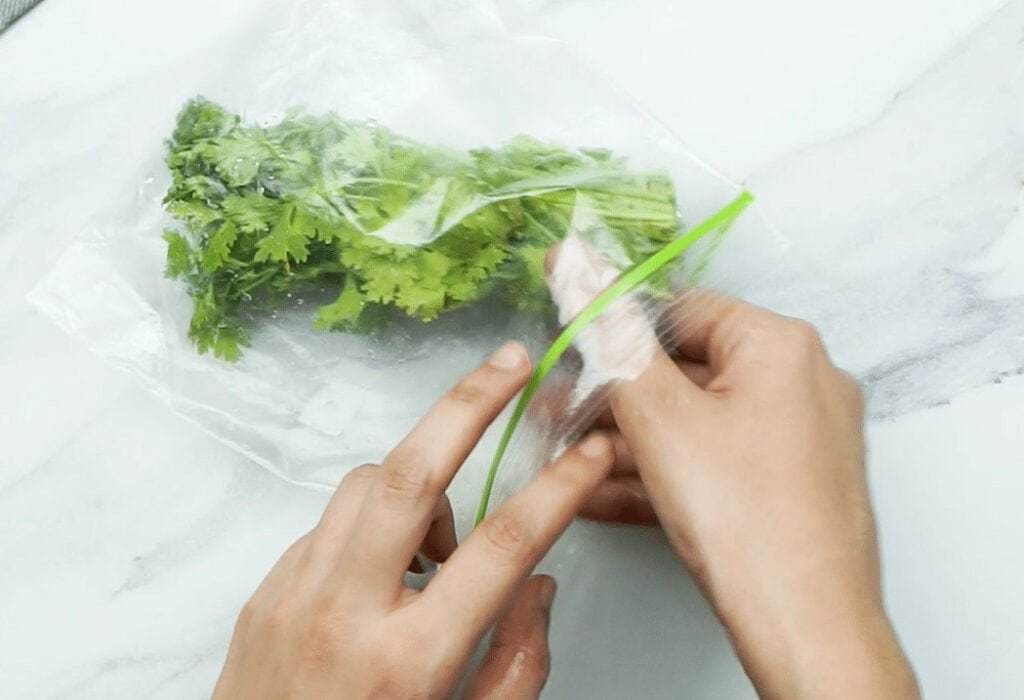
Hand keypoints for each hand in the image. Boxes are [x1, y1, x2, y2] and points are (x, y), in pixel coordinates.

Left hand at [213, 342, 613, 699]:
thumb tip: (536, 585)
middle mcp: (345, 613)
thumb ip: (516, 667)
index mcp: (408, 661)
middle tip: (510, 363)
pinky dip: (373, 527)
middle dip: (468, 404)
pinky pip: (332, 525)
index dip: (557, 491)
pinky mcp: (266, 591)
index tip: (589, 453)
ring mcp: (294, 596)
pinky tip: (386, 572)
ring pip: (367, 484)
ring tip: (442, 541)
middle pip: (412, 474)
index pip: (501, 549)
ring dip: (419, 485)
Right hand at [590, 291, 918, 698]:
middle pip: (686, 370)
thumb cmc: (745, 520)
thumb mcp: (658, 415)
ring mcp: (800, 439)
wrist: (805, 630)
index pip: (681, 309)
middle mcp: (801, 382)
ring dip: (626, 442)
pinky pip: (714, 463)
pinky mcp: (789, 487)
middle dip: (612, 398)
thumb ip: (609, 334)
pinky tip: (602, 497)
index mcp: (780, 346)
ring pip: (695, 424)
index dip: (616, 328)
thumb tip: (576, 257)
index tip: (568, 351)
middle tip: (557, 415)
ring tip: (566, 460)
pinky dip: (662, 474)